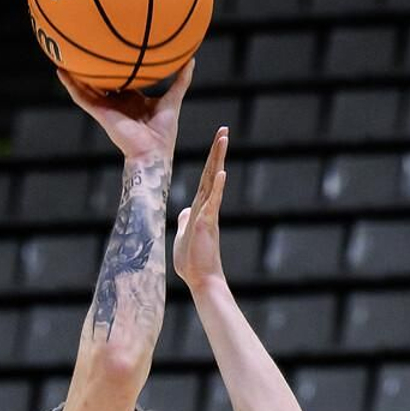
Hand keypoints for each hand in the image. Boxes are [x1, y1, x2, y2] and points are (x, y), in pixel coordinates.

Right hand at [58, 58, 194, 166]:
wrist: (153, 153)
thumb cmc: (163, 132)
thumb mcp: (173, 100)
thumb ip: (180, 81)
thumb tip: (191, 59)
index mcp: (132, 100)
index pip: (122, 81)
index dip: (117, 68)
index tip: (112, 51)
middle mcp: (117, 103)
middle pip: (102, 83)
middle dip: (93, 69)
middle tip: (84, 48)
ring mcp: (106, 108)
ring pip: (87, 88)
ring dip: (75, 74)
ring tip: (63, 55)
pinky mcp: (99, 113)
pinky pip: (81, 97)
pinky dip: (70, 85)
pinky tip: (60, 71)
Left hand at [173, 126, 227, 291]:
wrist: (201, 280)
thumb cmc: (193, 262)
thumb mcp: (185, 235)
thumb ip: (186, 220)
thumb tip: (185, 211)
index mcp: (200, 208)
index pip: (207, 178)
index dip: (211, 160)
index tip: (217, 142)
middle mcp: (207, 207)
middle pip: (213, 173)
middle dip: (218, 151)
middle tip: (224, 129)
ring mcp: (208, 214)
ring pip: (215, 182)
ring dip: (219, 160)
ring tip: (224, 140)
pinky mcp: (207, 224)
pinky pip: (213, 203)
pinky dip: (218, 187)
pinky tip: (222, 172)